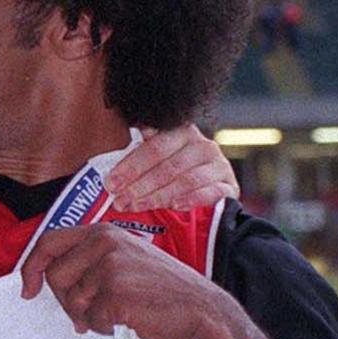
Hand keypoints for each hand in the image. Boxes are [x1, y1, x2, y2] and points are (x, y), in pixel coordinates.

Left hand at [19, 223, 232, 338]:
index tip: (28, 289)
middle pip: (55, 276)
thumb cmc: (165, 292)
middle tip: (91, 315)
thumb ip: (91, 261)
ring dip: (90, 317)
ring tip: (120, 314)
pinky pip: (91, 319)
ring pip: (72, 301)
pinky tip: (129, 322)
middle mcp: (105, 243)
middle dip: (65, 302)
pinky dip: (105, 329)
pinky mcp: (117, 294)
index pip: (49, 241)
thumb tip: (47, 280)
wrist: (204, 313)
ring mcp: (110, 267)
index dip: (32, 266)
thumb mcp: (128, 260)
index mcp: (105, 232)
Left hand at [106, 123, 237, 211]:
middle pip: (167, 166)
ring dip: (159, 195)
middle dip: (140, 185)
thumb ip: (139, 156)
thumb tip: (107, 167)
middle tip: (121, 201)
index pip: (153, 148)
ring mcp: (218, 165)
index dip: (130, 166)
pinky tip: (174, 206)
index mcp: (181, 132)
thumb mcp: (158, 160)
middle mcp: (202, 145)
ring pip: (185, 180)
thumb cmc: (176, 172)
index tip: (111, 183)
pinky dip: (190, 199)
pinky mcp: (230, 185)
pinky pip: (210, 192)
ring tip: (138, 206)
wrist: (213, 188)